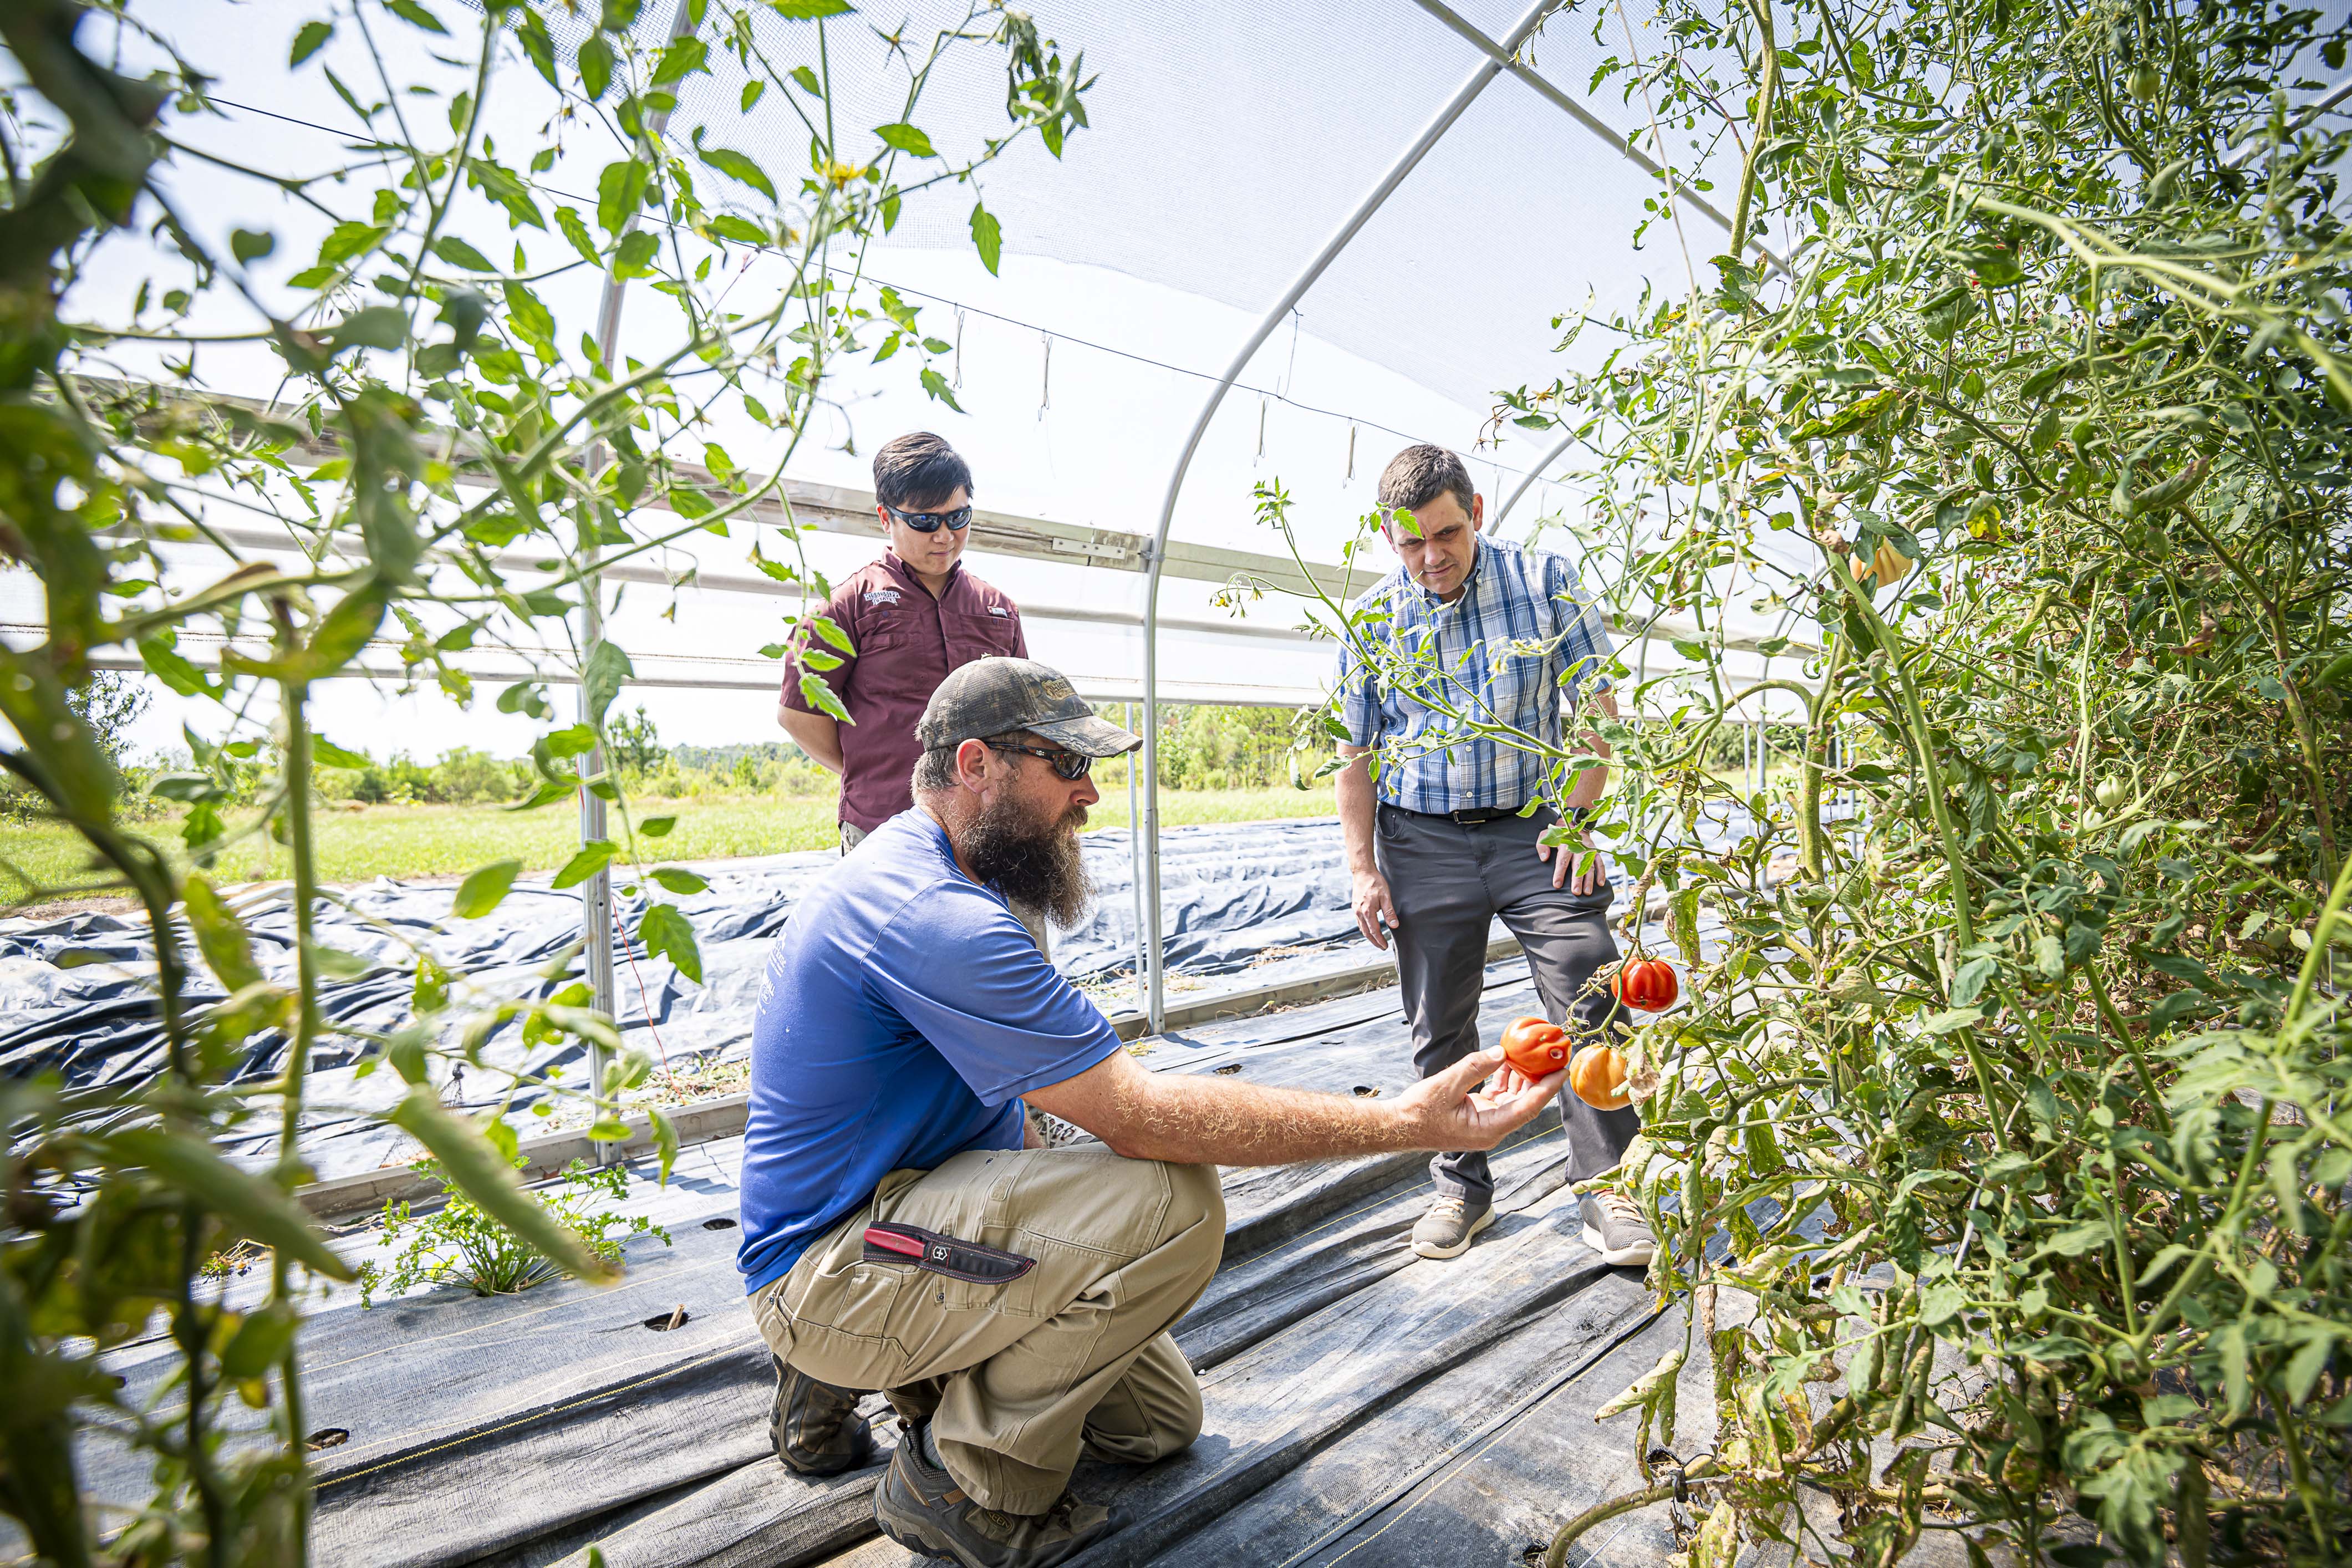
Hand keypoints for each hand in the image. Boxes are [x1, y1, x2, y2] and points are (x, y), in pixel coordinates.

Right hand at [1352, 869, 1398, 949]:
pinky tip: (1369, 929)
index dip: (1380, 940)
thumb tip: (1394, 925)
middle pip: (1366, 932)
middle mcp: (1359, 912)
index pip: (1374, 931)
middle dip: (1374, 941)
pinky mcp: (1355, 906)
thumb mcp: (1386, 896)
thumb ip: (1389, 912)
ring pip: (1361, 928)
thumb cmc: (1375, 882)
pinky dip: (1364, 928)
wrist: (1362, 872)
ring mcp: (1355, 910)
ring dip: (1369, 936)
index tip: (1385, 946)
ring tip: (1376, 940)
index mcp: (1367, 911)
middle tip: (1381, 947)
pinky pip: (1359, 922)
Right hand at [1399, 1047, 1561, 1151]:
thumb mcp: (1446, 1085)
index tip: (1563, 1071)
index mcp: (1489, 1128)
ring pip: (1514, 1098)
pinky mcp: (1479, 1114)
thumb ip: (1475, 1067)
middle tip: (1555, 1057)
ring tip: (1536, 1053)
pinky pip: (1500, 1095)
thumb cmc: (1419, 1112)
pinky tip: (1509, 1059)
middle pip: (1525, 1102)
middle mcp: (1493, 1128)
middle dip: (1541, 1079)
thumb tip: (1501, 1052)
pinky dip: (1506, 1077)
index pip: (1527, 1107)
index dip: (1547, 1088)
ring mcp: (1486, 1121)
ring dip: (1523, 1076)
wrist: (1400, 1126)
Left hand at [1537, 828, 1607, 894]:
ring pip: (1590, 866)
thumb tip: (1544, 858)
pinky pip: (1600, 863)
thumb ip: (1542, 846)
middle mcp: (1579, 848)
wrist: (1573, 825)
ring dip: (1589, 879)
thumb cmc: (1557, 835)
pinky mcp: (1595, 852)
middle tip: (1576, 892)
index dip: (1559, 873)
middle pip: (1578, 865)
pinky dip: (1601, 873)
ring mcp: (1589, 850)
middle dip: (1577, 879)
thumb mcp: (1546, 836)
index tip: (1557, 884)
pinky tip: (1600, 884)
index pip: (1562, 861)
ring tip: (1587, 892)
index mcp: (1566, 845)